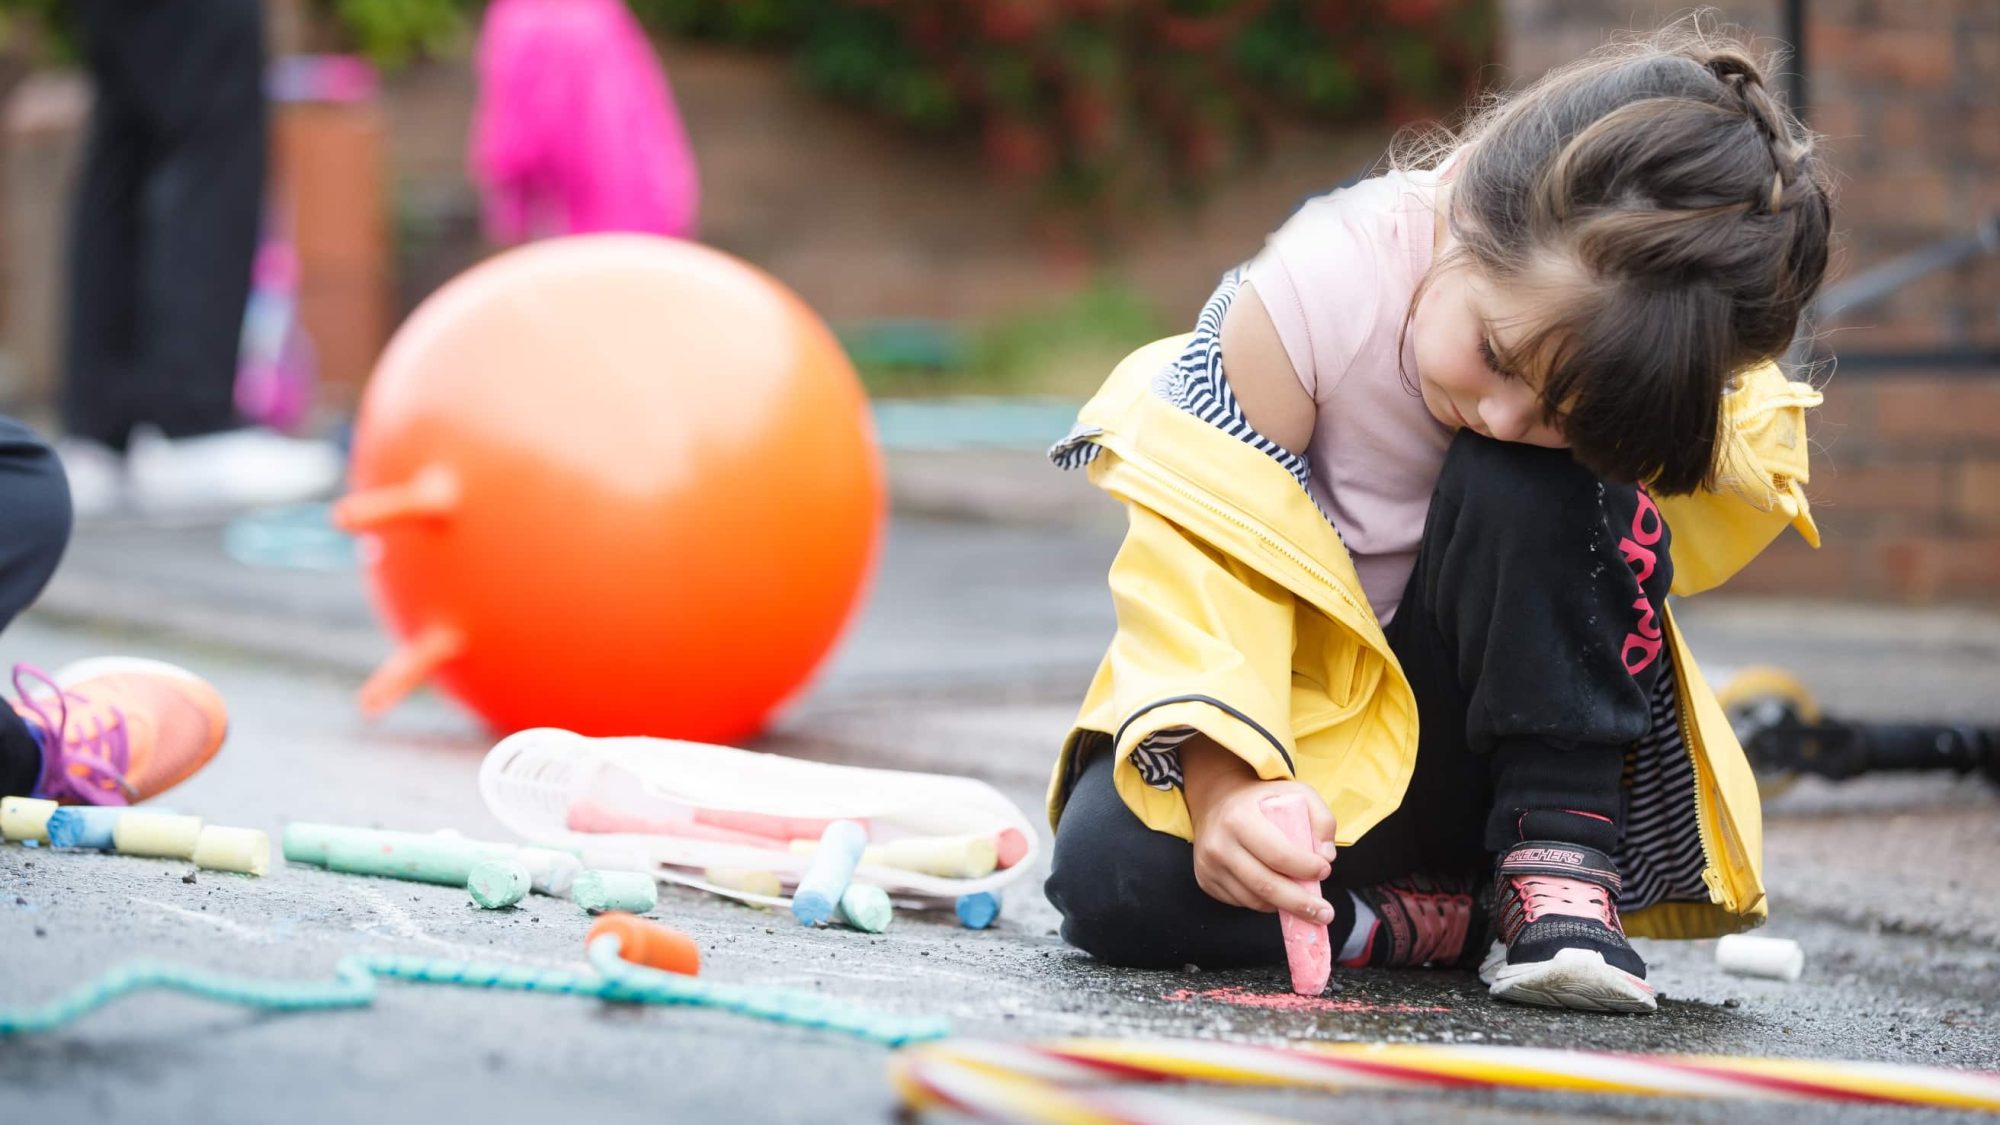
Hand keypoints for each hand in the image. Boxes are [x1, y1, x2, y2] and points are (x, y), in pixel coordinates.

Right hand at [1180, 736, 1338, 923]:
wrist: (1216, 801)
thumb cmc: (1261, 799)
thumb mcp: (1296, 794)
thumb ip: (1321, 819)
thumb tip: (1326, 857)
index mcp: (1239, 818)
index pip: (1278, 854)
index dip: (1305, 868)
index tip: (1325, 870)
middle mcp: (1219, 844)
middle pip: (1265, 885)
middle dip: (1300, 904)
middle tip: (1325, 913)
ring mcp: (1209, 865)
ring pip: (1254, 900)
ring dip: (1284, 906)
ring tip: (1305, 904)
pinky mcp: (1206, 880)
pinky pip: (1241, 902)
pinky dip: (1264, 903)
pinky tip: (1277, 894)